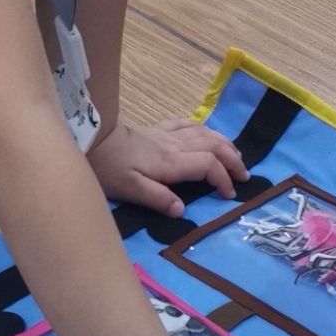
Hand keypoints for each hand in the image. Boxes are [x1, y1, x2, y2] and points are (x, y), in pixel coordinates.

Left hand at [87, 116, 248, 213]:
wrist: (90, 137)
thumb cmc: (108, 166)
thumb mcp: (130, 189)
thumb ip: (158, 199)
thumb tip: (182, 211)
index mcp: (171, 162)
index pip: (208, 165)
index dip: (223, 179)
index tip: (229, 195)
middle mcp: (175, 145)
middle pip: (214, 146)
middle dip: (233, 160)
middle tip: (244, 176)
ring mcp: (166, 134)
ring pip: (205, 133)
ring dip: (224, 144)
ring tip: (235, 156)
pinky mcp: (157, 129)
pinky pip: (187, 124)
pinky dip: (203, 129)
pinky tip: (206, 134)